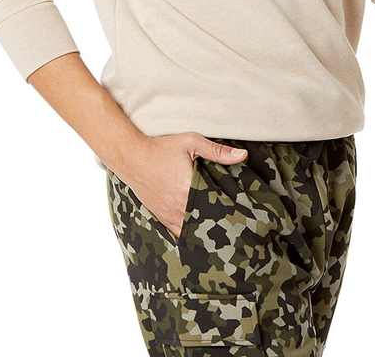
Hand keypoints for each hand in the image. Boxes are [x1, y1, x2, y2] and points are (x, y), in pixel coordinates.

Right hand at [119, 132, 246, 238]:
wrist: (132, 156)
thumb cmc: (161, 148)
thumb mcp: (191, 142)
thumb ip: (218, 151)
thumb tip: (242, 155)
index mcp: (189, 188)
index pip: (216, 208)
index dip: (230, 213)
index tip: (242, 216)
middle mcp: (179, 205)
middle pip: (205, 222)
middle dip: (219, 224)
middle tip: (235, 227)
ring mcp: (168, 214)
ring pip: (192, 231)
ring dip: (204, 230)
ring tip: (219, 233)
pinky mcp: (161, 217)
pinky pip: (177, 232)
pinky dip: (189, 233)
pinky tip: (198, 233)